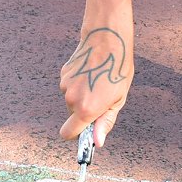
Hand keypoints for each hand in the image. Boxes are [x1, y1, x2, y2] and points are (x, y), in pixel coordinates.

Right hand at [58, 25, 132, 145]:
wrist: (107, 39)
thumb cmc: (117, 70)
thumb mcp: (118, 100)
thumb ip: (104, 123)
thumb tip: (97, 142)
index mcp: (86, 109)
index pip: (68, 133)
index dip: (76, 135)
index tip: (86, 129)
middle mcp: (71, 99)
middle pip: (72, 115)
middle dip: (83, 110)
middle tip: (101, 96)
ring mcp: (65, 85)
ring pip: (71, 99)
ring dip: (81, 95)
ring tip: (97, 79)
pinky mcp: (63, 73)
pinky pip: (69, 85)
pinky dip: (78, 82)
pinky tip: (90, 70)